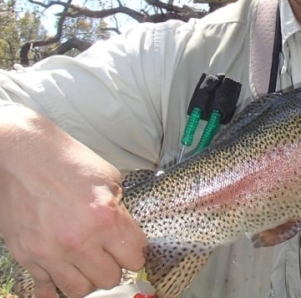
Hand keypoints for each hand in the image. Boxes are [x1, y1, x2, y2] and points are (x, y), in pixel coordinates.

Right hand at [0, 106, 147, 297]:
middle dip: (114, 266)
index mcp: (105, 218)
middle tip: (109, 254)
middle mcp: (79, 240)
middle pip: (110, 278)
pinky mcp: (27, 256)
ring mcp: (50, 252)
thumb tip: (124, 232)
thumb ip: (120, 209)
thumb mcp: (109, 179)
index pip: (135, 256)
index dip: (136, 251)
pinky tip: (63, 271)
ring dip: (88, 278)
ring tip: (87, 263)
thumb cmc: (67, 162)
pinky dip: (56, 284)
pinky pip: (45, 288)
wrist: (24, 155)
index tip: (131, 247)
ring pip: (80, 290)